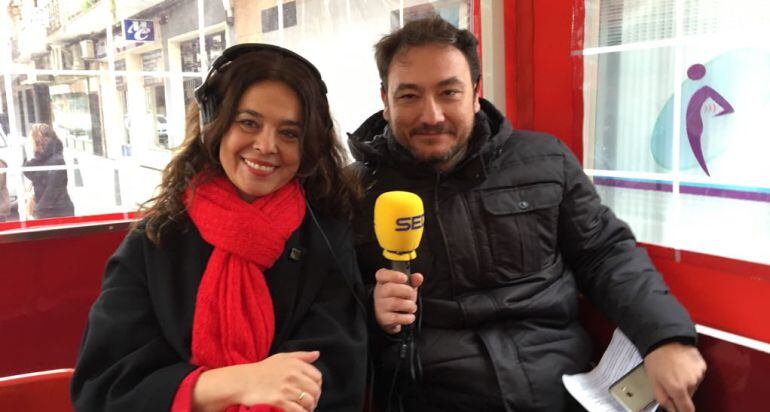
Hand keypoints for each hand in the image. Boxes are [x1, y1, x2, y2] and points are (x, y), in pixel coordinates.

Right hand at [193, 351, 322, 411]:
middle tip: (311, 403)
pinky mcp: (279, 401)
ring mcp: (286, 389)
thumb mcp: (282, 357)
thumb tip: (317, 354)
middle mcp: (293, 375)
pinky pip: (298, 410)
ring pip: (308, 401)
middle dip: (315, 398)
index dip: (317, 386)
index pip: (317, 377)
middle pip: (314, 390)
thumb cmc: (263, 370)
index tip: (313, 391)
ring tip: (306, 409)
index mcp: (295, 364)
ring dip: (310, 407)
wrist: (243, 382)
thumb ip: (301, 356)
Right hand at [373, 268, 423, 333]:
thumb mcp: (406, 287)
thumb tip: (418, 277)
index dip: (393, 275)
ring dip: (409, 305)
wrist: (389, 317)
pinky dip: (407, 318)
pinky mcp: (384, 318)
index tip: (405, 277)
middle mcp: (379, 293)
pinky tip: (410, 317)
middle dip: (406, 291)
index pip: (382, 275)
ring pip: (394, 303)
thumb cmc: (398, 297)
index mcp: (383, 281)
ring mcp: (380, 306)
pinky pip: (396, 317)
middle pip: (390, 289)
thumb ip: (413, 280)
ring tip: (412, 307)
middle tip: (412, 294)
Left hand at [643, 343, 705, 411]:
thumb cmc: (656, 357)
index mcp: (677, 388)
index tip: (681, 410)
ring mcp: (698, 374)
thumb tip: (671, 409)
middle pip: (688, 396)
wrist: (664, 338)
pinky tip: (682, 366)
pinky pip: (697, 375)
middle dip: (680, 393)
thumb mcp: (653, 381)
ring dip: (686, 382)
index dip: (684, 411)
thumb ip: (663, 398)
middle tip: (671, 381)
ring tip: (675, 370)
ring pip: (693, 386)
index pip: (687, 409)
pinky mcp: (702, 366)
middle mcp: (690, 382)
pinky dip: (691, 373)